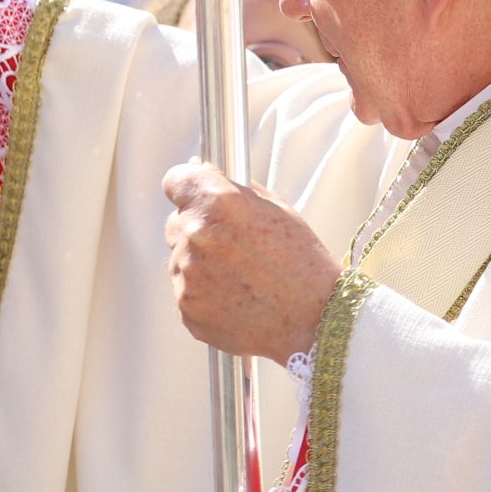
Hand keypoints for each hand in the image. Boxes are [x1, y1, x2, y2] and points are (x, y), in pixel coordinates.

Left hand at [162, 162, 340, 362]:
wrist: (314, 319)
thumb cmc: (302, 262)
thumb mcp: (275, 208)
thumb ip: (234, 189)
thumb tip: (204, 172)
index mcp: (216, 202)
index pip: (176, 180)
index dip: (187, 187)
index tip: (194, 194)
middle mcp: (195, 235)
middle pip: (176, 222)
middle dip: (197, 228)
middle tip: (232, 245)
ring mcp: (188, 275)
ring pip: (181, 260)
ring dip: (201, 264)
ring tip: (241, 277)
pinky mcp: (188, 308)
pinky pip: (187, 292)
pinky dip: (204, 294)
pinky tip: (236, 298)